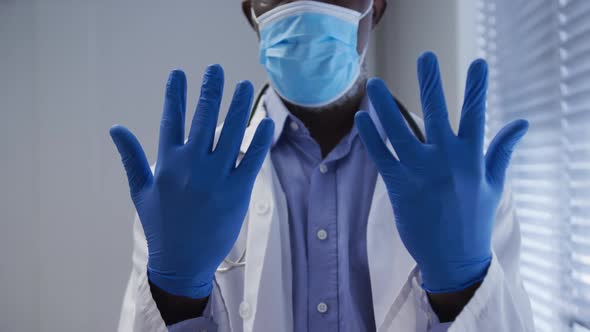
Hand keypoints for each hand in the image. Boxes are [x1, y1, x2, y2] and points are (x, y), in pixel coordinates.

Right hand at [110, 65, 273, 298]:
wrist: (182, 262)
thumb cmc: (160, 225)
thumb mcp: (140, 191)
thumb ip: (131, 157)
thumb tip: (116, 127)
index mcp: (167, 163)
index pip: (172, 118)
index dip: (176, 94)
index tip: (179, 73)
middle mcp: (192, 165)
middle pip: (204, 118)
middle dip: (210, 90)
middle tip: (216, 70)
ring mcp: (217, 178)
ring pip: (230, 132)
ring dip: (236, 105)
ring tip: (241, 85)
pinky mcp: (238, 192)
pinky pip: (252, 159)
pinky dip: (259, 140)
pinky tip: (265, 121)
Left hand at [355, 52, 527, 292]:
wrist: (454, 259)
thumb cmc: (474, 219)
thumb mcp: (494, 184)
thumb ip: (502, 150)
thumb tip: (521, 122)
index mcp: (471, 157)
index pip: (476, 114)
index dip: (477, 88)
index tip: (478, 63)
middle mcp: (445, 159)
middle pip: (436, 112)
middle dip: (431, 82)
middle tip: (425, 57)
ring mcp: (420, 171)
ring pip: (399, 130)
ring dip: (385, 105)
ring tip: (374, 84)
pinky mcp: (398, 185)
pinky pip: (381, 154)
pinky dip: (370, 136)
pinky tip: (362, 118)